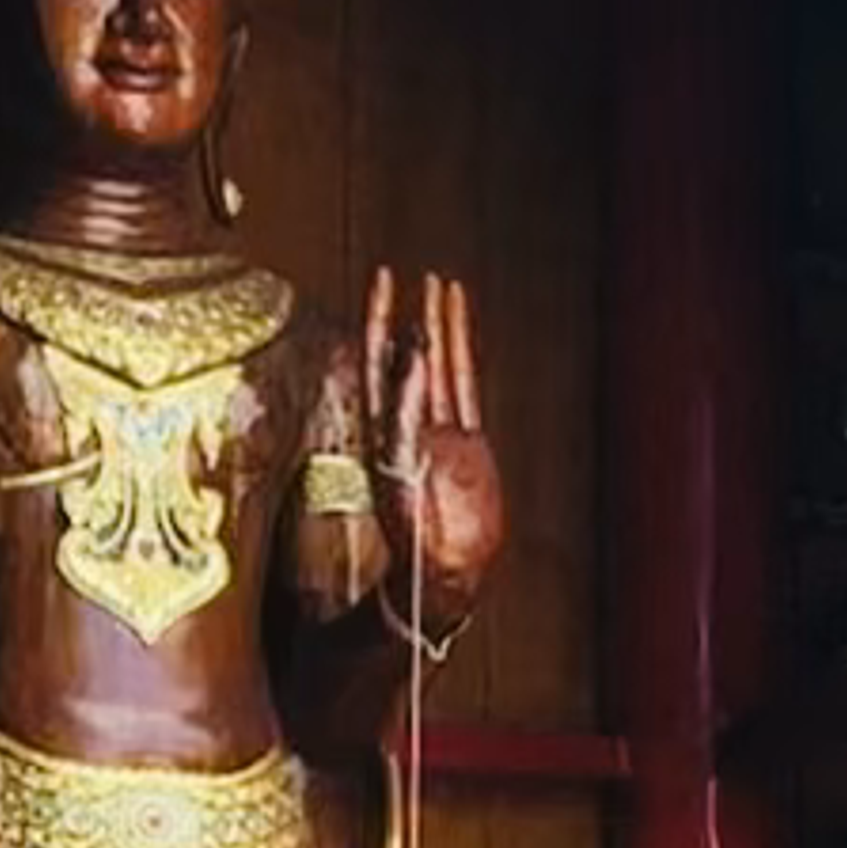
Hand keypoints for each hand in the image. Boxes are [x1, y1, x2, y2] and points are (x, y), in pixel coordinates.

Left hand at [366, 263, 502, 627]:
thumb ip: (406, 418)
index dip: (378, 322)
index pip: (377, 365)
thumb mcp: (402, 474)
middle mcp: (409, 425)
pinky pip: (466, 388)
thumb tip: (412, 363)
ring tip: (440, 287)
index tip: (380, 285)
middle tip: (401, 276)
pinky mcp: (469, 441)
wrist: (446, 572)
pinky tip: (462, 331)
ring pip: (439, 366)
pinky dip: (464, 357)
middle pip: (405, 358)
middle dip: (403, 315)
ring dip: (438, 327)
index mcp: (384, 432)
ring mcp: (440, 430)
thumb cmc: (415, 539)